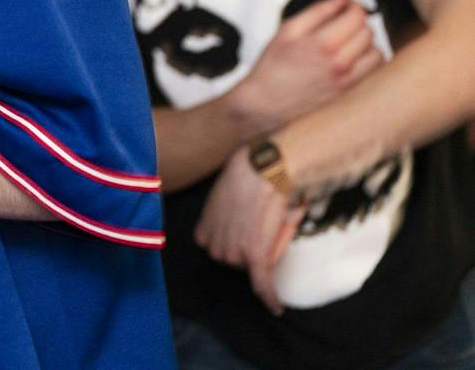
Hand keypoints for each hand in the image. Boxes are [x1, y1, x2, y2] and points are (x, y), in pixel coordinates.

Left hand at [195, 147, 305, 315]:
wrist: (264, 170)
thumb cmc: (247, 177)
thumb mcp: (224, 197)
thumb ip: (224, 218)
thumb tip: (235, 222)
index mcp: (203, 232)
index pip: (218, 249)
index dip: (234, 241)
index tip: (245, 228)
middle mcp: (213, 246)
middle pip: (234, 261)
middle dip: (249, 248)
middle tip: (263, 220)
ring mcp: (233, 252)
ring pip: (252, 268)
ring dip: (265, 255)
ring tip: (274, 224)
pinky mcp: (254, 256)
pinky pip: (262, 284)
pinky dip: (270, 297)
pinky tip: (276, 309)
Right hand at [233, 0, 382, 134]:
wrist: (265, 103)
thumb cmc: (272, 67)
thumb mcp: (287, 31)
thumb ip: (316, 12)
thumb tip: (340, 0)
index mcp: (323, 43)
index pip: (357, 16)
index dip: (354, 5)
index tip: (347, 4)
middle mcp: (339, 62)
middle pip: (368, 31)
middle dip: (358, 21)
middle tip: (344, 21)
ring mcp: (347, 79)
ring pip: (376, 50)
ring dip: (366, 41)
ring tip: (349, 40)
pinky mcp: (349, 91)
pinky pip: (374, 70)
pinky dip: (370, 59)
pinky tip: (355, 56)